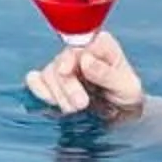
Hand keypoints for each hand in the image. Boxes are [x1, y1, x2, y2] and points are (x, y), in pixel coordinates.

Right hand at [25, 30, 145, 118]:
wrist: (120, 116)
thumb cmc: (126, 97)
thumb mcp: (127, 88)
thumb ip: (107, 74)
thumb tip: (85, 60)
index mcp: (101, 45)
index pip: (79, 45)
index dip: (70, 59)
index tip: (68, 73)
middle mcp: (79, 51)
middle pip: (60, 61)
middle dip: (68, 87)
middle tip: (81, 105)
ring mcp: (63, 64)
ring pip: (48, 73)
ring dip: (59, 95)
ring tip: (75, 110)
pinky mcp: (51, 80)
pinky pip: (34, 80)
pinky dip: (41, 92)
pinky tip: (54, 102)